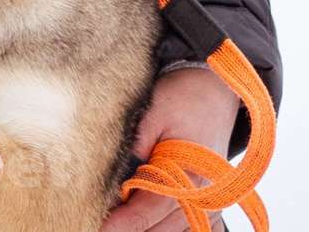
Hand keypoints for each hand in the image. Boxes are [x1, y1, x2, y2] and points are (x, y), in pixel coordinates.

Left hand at [102, 68, 239, 231]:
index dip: (119, 223)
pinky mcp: (208, 205)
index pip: (148, 211)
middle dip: (127, 226)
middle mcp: (205, 198)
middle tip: (94, 220)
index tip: (97, 226)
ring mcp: (210, 205)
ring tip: (112, 219)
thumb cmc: (182, 98)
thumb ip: (134, 146)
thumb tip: (110, 179)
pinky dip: (160, 227)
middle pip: (157, 228)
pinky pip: (184, 229)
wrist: (214, 90)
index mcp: (191, 175)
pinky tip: (140, 222)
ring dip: (142, 228)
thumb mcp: (152, 113)